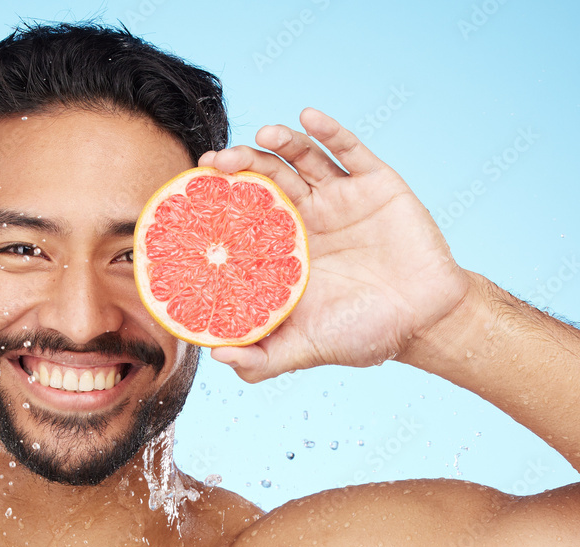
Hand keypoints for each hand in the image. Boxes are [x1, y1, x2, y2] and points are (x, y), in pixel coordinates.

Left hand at [199, 108, 470, 382]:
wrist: (425, 322)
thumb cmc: (361, 334)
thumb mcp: (304, 349)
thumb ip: (262, 359)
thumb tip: (217, 358)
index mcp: (286, 249)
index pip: (245, 214)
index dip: (221, 200)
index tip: (193, 191)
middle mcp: (309, 218)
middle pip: (268, 178)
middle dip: (241, 165)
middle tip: (215, 161)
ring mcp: (341, 198)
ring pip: (303, 158)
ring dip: (281, 142)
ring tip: (261, 135)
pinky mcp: (376, 185)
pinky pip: (351, 150)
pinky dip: (330, 130)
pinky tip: (308, 116)